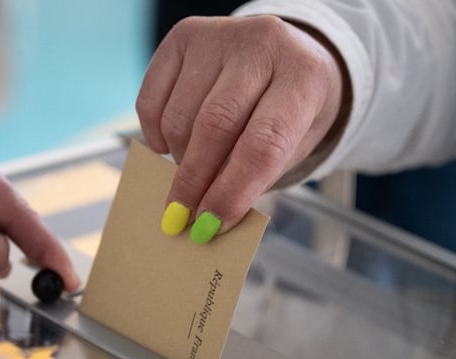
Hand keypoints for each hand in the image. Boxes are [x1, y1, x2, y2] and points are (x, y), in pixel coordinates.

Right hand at [136, 16, 346, 242]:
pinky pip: (152, 99)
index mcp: (303, 77)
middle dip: (194, 181)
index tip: (210, 226)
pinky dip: (155, 134)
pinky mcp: (184, 36)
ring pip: (179, 117)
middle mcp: (262, 46)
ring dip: (179, 159)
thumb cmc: (291, 108)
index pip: (262, 145)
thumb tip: (207, 217)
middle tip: (181, 217)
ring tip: (192, 171)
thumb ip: (255, 177)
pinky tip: (171, 145)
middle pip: (214, 127)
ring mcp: (219, 36)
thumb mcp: (294, 144)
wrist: (287, 54)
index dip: (232, 192)